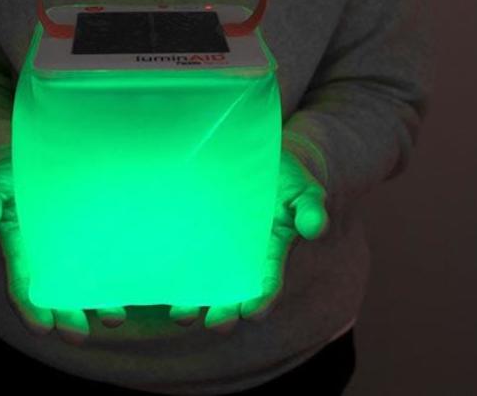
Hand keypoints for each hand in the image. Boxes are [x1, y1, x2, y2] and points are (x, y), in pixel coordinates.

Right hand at [0, 144, 127, 344]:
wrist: (30, 165)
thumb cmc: (6, 181)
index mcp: (17, 252)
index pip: (22, 284)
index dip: (29, 306)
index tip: (40, 327)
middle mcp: (45, 260)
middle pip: (56, 294)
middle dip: (66, 316)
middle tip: (78, 337)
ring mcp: (73, 252)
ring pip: (87, 284)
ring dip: (100, 304)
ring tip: (115, 318)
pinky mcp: (98, 238)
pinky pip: (113, 259)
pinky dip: (126, 276)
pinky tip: (143, 284)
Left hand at [169, 148, 328, 331]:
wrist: (250, 154)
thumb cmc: (283, 177)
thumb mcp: (301, 190)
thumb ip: (310, 210)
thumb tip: (317, 230)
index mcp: (271, 253)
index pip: (267, 284)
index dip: (261, 299)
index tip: (253, 312)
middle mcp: (241, 259)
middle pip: (232, 293)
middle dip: (225, 311)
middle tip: (216, 324)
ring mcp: (213, 248)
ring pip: (202, 283)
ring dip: (193, 304)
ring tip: (183, 315)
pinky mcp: (189, 233)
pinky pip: (177, 257)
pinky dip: (169, 273)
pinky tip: (159, 282)